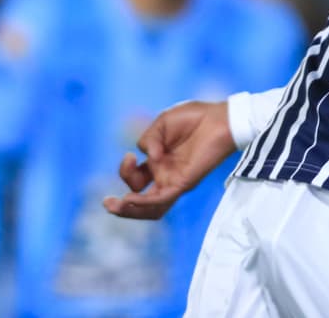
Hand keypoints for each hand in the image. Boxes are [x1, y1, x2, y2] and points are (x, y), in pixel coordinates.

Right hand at [102, 100, 235, 219]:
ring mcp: (174, 180)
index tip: (130, 156)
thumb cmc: (195, 117)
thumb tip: (146, 157)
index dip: (125, 171)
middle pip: (139, 196)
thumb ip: (148, 140)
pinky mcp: (184, 182)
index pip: (136, 177)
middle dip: (122, 201)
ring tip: (114, 207)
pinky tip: (130, 201)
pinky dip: (144, 204)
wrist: (221, 117)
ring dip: (130, 211)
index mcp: (158, 160)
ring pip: (151, 208)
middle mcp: (165, 174)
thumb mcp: (162, 123)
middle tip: (108, 200)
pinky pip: (163, 200)